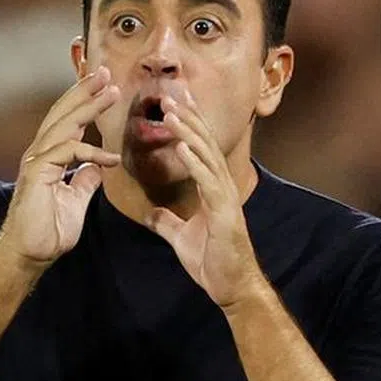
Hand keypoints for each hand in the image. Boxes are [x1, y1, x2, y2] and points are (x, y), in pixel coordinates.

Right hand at [0, 67, 120, 263]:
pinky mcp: (37, 173)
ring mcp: (37, 161)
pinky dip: (89, 151)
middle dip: (86, 91)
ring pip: (64, 124)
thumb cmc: (49, 230)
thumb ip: (84, 181)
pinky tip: (110, 158)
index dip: (85, 101)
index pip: (69, 121)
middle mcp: (41, 153)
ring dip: (88, 106)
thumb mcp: (76, 201)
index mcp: (50, 156)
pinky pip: (66, 152)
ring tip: (111, 92)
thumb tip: (95, 168)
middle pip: (64, 113)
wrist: (31, 253)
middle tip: (106, 72)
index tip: (106, 86)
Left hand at [146, 96, 268, 307]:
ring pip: (207, 156)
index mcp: (212, 188)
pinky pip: (209, 182)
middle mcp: (221, 186)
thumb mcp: (180, 238)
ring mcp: (225, 198)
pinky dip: (196, 162)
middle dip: (187, 117)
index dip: (187, 124)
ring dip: (188, 131)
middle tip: (169, 92)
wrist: (230, 287)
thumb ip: (166, 222)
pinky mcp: (224, 213)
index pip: (199, 148)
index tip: (172, 102)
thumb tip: (150, 214)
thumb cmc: (212, 262)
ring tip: (170, 111)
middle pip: (204, 143)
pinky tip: (183, 146)